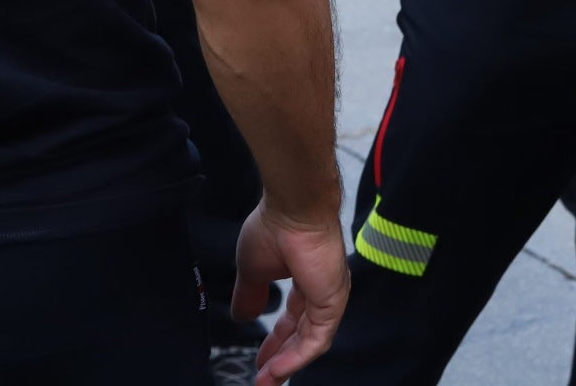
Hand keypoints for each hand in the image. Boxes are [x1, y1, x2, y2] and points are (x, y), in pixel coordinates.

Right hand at [235, 203, 350, 384]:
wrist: (293, 207)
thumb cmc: (273, 226)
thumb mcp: (252, 269)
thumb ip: (249, 295)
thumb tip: (243, 317)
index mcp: (304, 278)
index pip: (292, 319)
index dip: (275, 342)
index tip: (260, 361)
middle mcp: (320, 289)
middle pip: (301, 335)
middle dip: (281, 359)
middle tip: (263, 381)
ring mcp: (329, 296)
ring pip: (309, 342)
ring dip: (286, 365)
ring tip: (266, 382)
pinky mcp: (332, 301)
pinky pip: (316, 339)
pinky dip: (296, 357)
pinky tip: (277, 370)